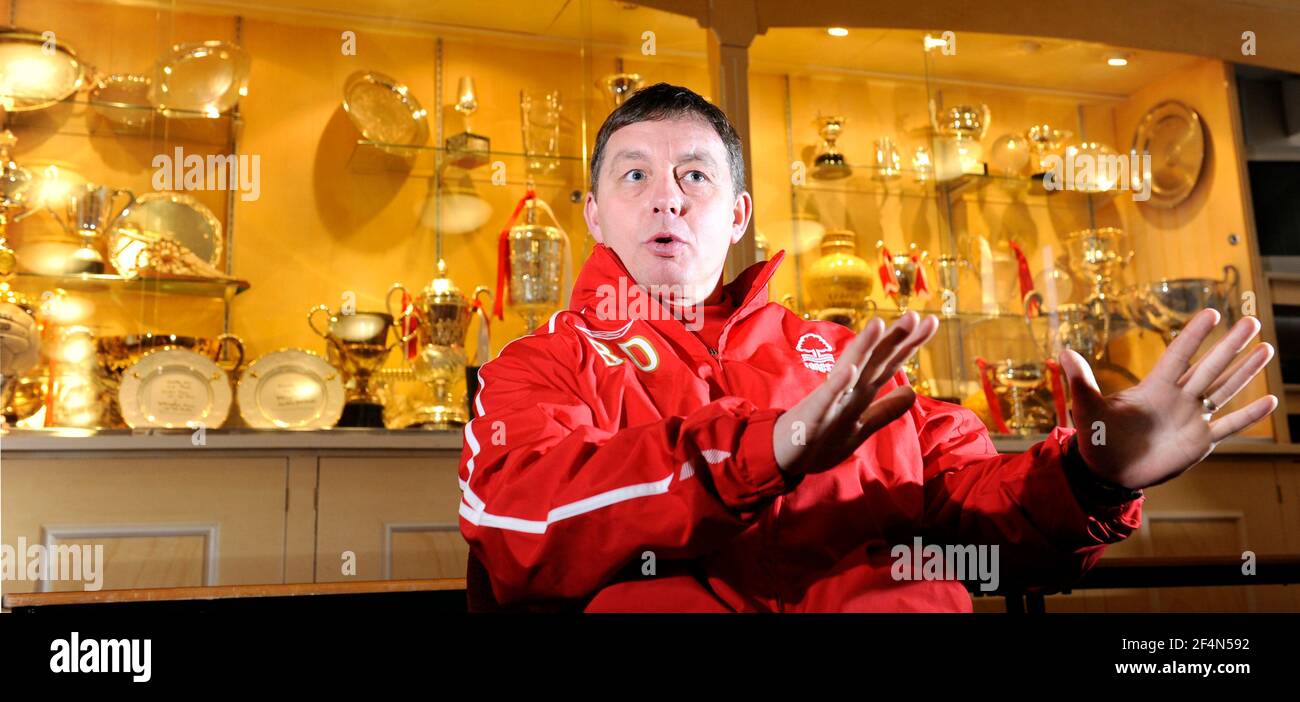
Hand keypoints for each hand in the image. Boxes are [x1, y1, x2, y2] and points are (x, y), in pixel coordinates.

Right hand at [773, 311, 940, 475]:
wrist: (783, 458)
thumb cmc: (820, 439)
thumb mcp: (861, 427)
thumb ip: (886, 410)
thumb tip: (912, 392)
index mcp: (860, 393)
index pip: (889, 364)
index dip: (910, 344)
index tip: (931, 321)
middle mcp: (848, 391)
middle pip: (874, 361)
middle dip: (893, 339)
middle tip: (913, 315)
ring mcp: (830, 401)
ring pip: (850, 371)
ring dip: (864, 348)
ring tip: (879, 324)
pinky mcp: (813, 416)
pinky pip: (826, 399)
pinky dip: (838, 385)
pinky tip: (850, 370)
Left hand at [1060, 309, 1278, 489]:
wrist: (1107, 471)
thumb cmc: (1096, 436)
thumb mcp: (1087, 408)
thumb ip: (1080, 381)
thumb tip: (1063, 352)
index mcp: (1154, 387)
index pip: (1178, 355)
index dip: (1194, 335)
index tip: (1212, 312)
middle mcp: (1178, 398)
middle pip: (1209, 367)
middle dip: (1230, 345)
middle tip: (1252, 320)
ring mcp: (1192, 419)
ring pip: (1224, 390)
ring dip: (1245, 371)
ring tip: (1266, 348)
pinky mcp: (1200, 442)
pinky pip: (1229, 426)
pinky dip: (1249, 416)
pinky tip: (1271, 401)